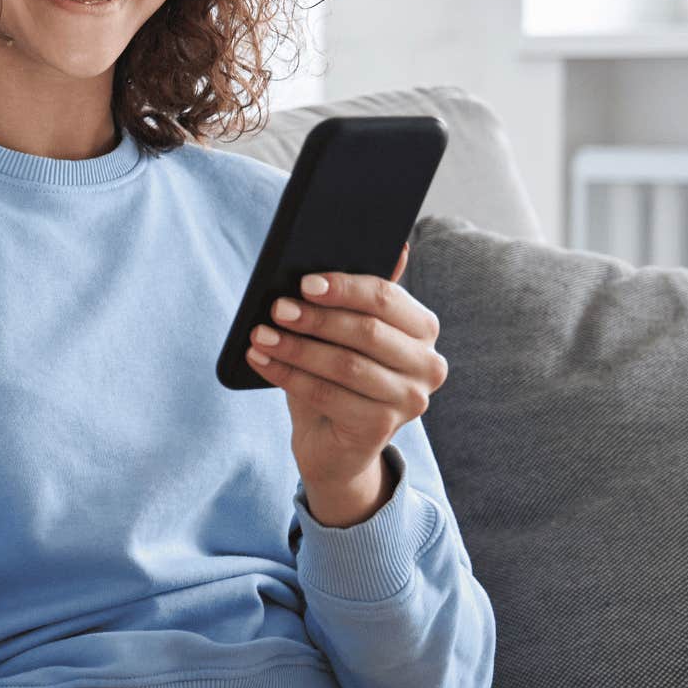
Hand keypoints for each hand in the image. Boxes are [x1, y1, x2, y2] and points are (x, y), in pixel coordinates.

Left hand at [246, 243, 448, 503]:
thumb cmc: (337, 375)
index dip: (344, 288)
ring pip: (346, 365)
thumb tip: (389, 245)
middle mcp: (428, 364)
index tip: (304, 282)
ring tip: (260, 335)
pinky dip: (288, 375)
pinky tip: (261, 361)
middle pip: (367, 332)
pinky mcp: (382, 428)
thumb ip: (357, 294)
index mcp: (423, 328)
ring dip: (296, 348)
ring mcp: (409, 400)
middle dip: (316, 318)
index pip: (387, 298)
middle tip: (276, 308)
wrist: (334, 442)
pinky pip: (328, 396)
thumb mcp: (345, 332)